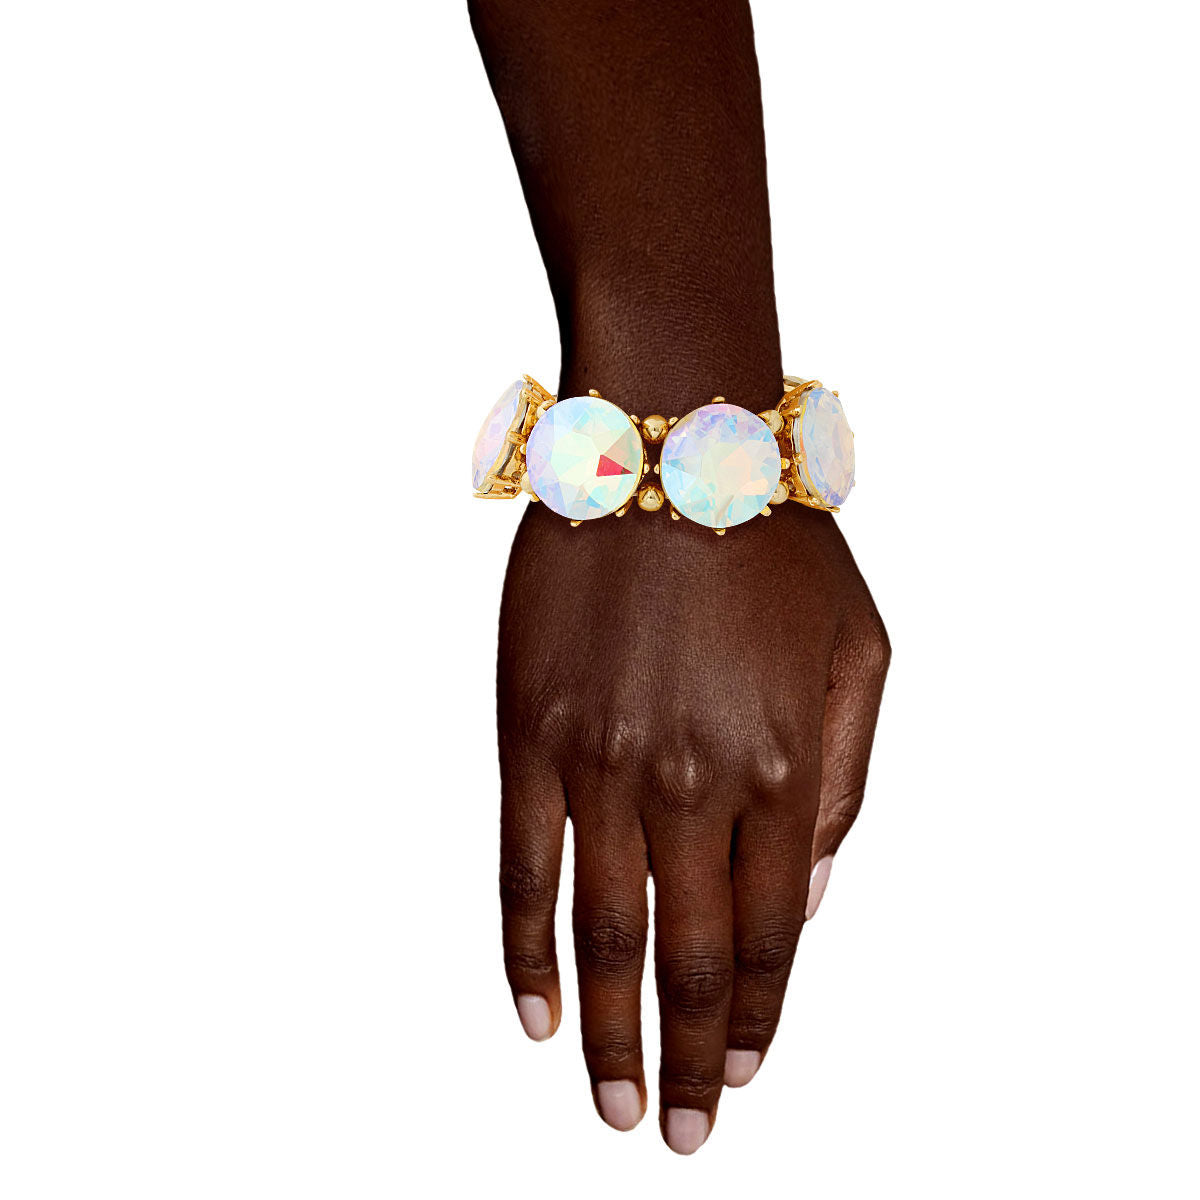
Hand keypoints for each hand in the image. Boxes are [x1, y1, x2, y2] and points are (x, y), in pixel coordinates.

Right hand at [497, 499, 888, 1152]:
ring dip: (612, 1030)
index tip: (748, 1075)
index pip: (775, 933)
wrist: (669, 446)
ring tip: (616, 1100)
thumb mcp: (861, 656)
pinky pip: (522, 868)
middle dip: (692, 1056)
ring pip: (604, 931)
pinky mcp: (529, 734)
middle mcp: (692, 780)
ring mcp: (602, 762)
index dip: (763, 1018)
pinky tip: (537, 1014)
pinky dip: (525, 953)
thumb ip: (845, 784)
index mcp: (783, 766)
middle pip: (692, 956)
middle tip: (682, 1131)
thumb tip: (810, 893)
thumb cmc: (775, 546)